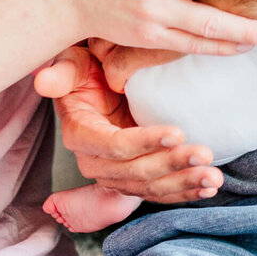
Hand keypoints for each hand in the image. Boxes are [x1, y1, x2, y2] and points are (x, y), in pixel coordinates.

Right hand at [34, 46, 223, 203]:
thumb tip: (43, 80)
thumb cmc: (90, 68)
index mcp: (80, 134)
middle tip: (204, 154)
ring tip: (214, 179)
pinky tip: (208, 189)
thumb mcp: (74, 63)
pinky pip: (159, 192)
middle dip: (172, 165)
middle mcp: (95, 162)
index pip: (113, 145)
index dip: (144, 142)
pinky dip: (185, 192)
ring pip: (150, 188)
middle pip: (135, 172)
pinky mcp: (135, 179)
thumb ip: (62, 72)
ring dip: (184, 184)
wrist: (102, 83)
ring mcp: (115, 174)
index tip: (178, 131)